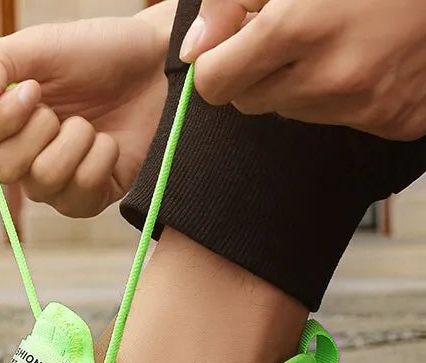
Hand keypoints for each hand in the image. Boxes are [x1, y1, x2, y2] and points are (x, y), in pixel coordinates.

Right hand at [0, 5, 174, 217]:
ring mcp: (55, 184)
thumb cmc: (94, 53)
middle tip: (58, 104)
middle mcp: (21, 159)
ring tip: (89, 122)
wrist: (155, 64)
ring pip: (43, 182)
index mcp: (0, 123)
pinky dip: (99, 159)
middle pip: (2, 169)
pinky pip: (79, 195)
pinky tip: (108, 142)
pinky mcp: (89, 198)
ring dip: (73, 141)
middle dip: (37, 129)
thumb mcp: (36, 45)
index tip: (27, 91)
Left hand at [180, 0, 425, 140]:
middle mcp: (332, 76)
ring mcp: (368, 104)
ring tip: (338, 39)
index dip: (216, 61)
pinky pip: (341, 121)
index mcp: (299, 27)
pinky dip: (344, 96)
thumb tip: (194, 50)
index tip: (230, 44)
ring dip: (300, 83)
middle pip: (248, 102)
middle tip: (290, 34)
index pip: (214, 83)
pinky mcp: (398, 121)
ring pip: (293, 113)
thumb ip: (230, 0)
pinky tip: (370, 58)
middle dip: (256, 71)